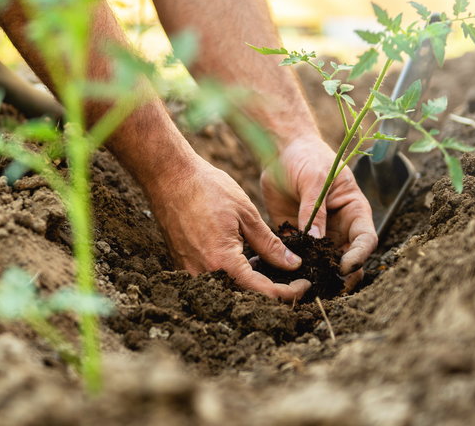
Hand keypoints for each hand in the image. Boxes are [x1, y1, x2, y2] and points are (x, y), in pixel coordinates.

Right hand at [147, 157, 310, 300]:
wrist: (168, 176)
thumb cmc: (207, 188)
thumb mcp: (246, 214)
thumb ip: (270, 244)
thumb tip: (293, 264)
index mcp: (223, 262)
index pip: (264, 292)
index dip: (290, 292)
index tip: (306, 284)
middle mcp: (204, 274)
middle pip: (246, 296)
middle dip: (273, 290)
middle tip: (291, 276)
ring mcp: (190, 271)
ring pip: (230, 290)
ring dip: (252, 282)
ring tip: (267, 262)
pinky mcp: (183, 265)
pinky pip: (214, 279)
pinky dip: (233, 274)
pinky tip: (244, 256)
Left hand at [261, 136, 377, 290]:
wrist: (282, 151)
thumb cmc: (306, 157)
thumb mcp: (314, 179)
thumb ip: (315, 209)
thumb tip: (316, 241)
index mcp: (354, 211)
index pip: (366, 239)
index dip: (359, 256)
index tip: (344, 267)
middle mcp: (340, 227)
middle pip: (348, 259)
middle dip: (341, 276)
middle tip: (327, 287)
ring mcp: (319, 235)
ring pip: (325, 264)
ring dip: (318, 276)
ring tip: (306, 287)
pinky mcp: (298, 237)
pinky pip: (299, 257)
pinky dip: (294, 268)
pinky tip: (283, 277)